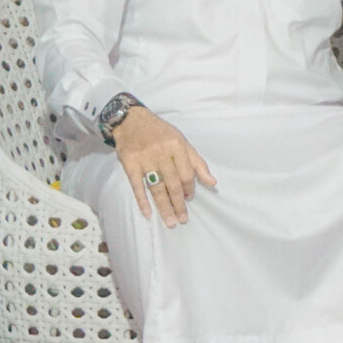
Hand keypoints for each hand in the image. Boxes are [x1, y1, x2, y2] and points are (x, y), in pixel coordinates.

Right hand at [114, 105, 215, 226]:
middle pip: (173, 183)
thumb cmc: (160, 132)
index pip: (186, 173)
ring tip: (170, 221)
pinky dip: (142, 200)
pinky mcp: (130, 163)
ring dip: (164, 206)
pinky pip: (137, 185)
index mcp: (177, 146)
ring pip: (156, 187)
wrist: (132, 120)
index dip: (189, 188)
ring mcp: (145, 159)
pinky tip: (148, 213)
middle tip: (182, 219)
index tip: (189, 199)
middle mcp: (161, 152)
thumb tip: (212, 183)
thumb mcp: (181, 142)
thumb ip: (197, 162)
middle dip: (178, 203)